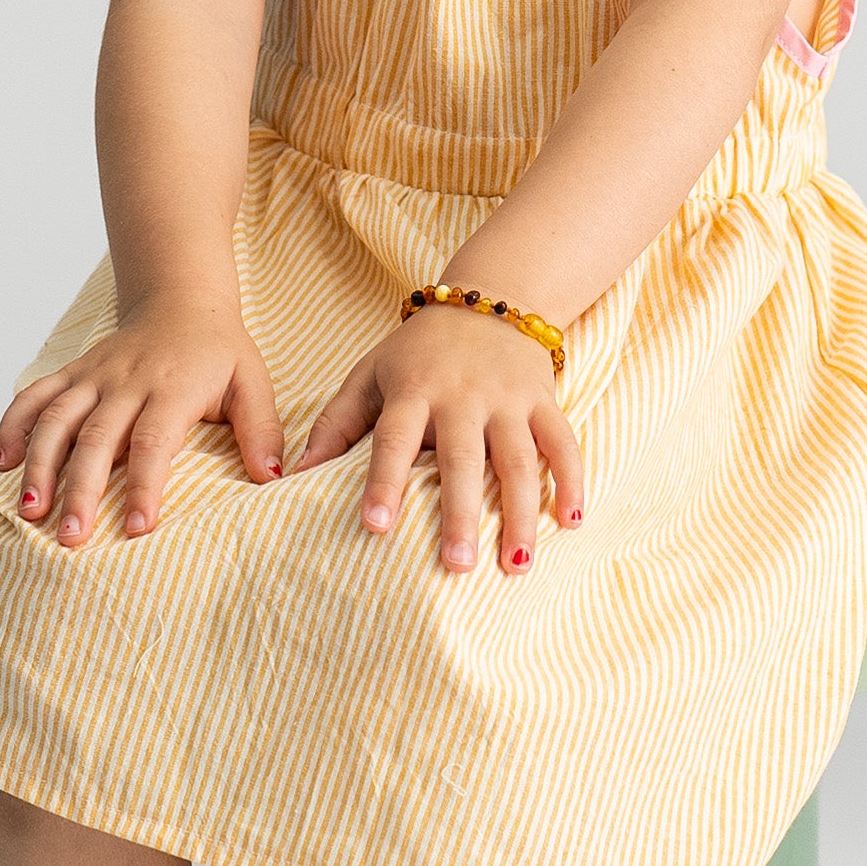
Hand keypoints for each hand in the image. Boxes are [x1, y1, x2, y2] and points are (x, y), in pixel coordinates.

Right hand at [0, 298, 283, 544]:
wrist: (181, 299)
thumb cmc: (219, 351)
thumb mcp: (252, 383)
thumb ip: (261, 430)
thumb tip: (273, 477)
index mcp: (171, 387)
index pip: (153, 442)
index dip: (145, 487)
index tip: (137, 529)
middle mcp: (125, 381)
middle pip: (96, 439)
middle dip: (79, 490)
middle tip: (69, 536)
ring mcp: (93, 376)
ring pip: (56, 419)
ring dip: (39, 465)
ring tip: (30, 512)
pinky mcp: (72, 372)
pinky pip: (34, 396)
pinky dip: (12, 426)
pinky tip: (3, 463)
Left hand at [290, 307, 584, 575]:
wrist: (488, 298)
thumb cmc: (418, 352)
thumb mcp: (370, 375)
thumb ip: (336, 424)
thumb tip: (295, 475)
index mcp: (413, 389)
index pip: (395, 439)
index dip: (385, 482)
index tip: (376, 527)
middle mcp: (463, 395)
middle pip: (463, 459)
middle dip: (461, 513)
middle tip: (457, 566)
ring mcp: (508, 398)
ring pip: (519, 459)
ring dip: (521, 512)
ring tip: (517, 564)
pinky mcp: (544, 399)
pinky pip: (563, 441)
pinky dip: (571, 479)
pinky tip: (571, 521)